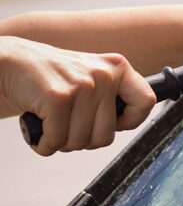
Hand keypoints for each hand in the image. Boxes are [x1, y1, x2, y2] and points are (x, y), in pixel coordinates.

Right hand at [0, 36, 155, 155]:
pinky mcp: (57, 98)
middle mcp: (104, 75)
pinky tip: (38, 126)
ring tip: (53, 121)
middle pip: (106, 136)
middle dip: (83, 140)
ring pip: (80, 142)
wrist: (11, 62)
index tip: (114, 123)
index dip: (131, 121)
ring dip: (62, 141)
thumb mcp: (92, 75)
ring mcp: (82, 86)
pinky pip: (56, 142)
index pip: (146, 101)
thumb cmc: (53, 75)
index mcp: (118, 67)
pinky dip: (43, 143)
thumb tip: (129, 122)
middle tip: (68, 124)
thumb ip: (111, 94)